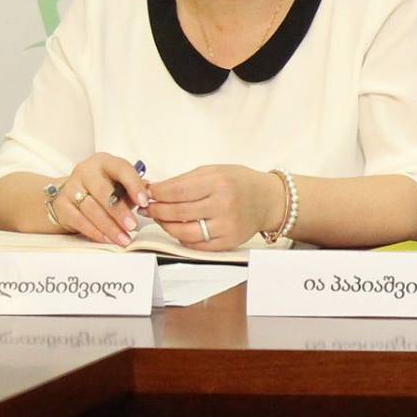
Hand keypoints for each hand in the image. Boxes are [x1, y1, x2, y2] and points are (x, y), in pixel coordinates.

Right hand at [50, 154, 150, 247]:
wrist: (71, 194)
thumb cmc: (103, 187)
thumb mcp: (119, 183)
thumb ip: (134, 188)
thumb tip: (151, 195)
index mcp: (105, 161)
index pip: (122, 169)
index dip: (134, 185)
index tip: (144, 202)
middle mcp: (86, 171)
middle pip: (104, 192)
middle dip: (120, 212)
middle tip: (133, 226)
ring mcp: (71, 187)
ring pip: (91, 209)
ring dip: (109, 226)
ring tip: (123, 238)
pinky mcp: (61, 204)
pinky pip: (79, 220)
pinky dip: (95, 232)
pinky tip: (107, 239)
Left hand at [147, 164, 283, 249]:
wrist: (269, 200)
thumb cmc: (240, 182)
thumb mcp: (215, 171)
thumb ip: (185, 180)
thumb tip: (154, 188)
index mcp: (219, 182)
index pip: (177, 191)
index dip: (157, 193)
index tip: (147, 193)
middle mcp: (223, 205)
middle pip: (177, 212)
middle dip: (156, 210)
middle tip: (148, 207)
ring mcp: (226, 226)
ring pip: (183, 232)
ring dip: (166, 225)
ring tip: (161, 218)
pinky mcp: (227, 242)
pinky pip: (195, 245)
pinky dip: (182, 237)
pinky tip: (179, 228)